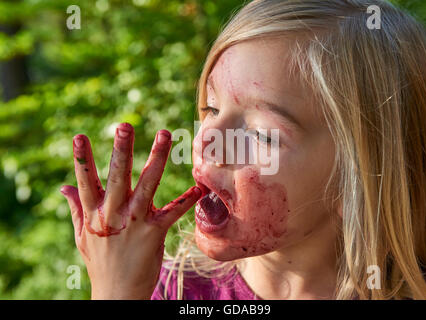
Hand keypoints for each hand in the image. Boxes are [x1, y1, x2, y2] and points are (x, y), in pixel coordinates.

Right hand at [60, 123, 201, 298]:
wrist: (117, 294)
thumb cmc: (101, 262)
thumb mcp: (82, 236)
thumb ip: (76, 208)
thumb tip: (62, 186)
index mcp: (94, 213)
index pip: (85, 181)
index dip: (82, 159)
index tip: (79, 136)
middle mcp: (112, 215)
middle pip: (116, 178)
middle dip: (120, 151)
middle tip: (124, 126)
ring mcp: (134, 223)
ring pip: (146, 186)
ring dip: (156, 159)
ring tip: (164, 135)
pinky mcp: (154, 233)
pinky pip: (172, 212)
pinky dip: (186, 199)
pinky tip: (198, 187)